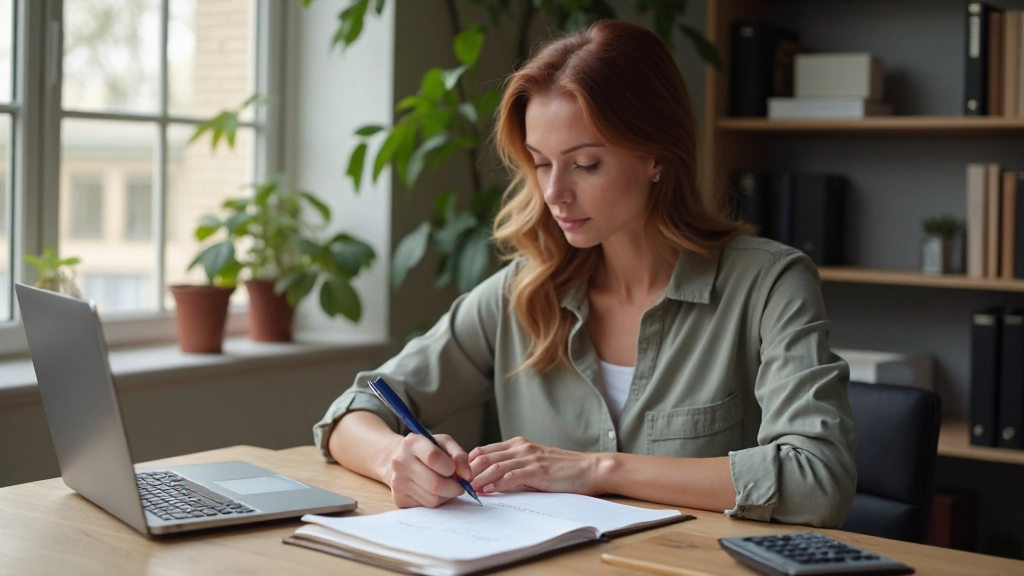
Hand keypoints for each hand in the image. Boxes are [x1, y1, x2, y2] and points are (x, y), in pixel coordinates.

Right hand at [386, 433, 471, 508]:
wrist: (401, 459)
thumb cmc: (427, 450)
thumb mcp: (444, 443)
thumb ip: (459, 455)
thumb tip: (467, 476)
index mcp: (412, 443)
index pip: (433, 457)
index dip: (450, 467)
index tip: (455, 469)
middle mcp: (400, 462)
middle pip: (435, 484)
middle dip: (454, 487)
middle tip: (459, 484)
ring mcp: (397, 482)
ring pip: (433, 498)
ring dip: (446, 495)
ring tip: (445, 485)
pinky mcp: (399, 499)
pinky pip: (426, 506)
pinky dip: (436, 500)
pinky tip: (434, 491)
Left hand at [468, 437, 603, 495]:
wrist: (590, 469)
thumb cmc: (563, 469)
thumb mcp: (535, 463)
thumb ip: (515, 468)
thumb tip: (490, 481)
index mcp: (518, 444)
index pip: (484, 450)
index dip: (468, 464)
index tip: (458, 477)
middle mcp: (521, 447)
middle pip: (484, 456)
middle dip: (468, 471)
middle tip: (457, 485)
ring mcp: (529, 458)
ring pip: (494, 466)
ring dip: (478, 479)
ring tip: (467, 490)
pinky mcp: (537, 471)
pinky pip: (511, 476)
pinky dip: (497, 484)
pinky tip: (488, 492)